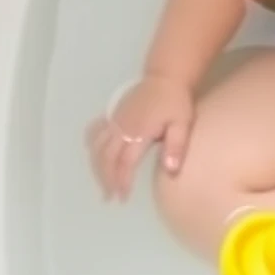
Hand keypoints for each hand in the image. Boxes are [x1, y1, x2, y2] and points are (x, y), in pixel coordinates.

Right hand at [85, 74, 194, 200]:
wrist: (166, 77)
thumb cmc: (176, 102)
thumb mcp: (182, 124)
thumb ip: (176, 147)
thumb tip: (170, 171)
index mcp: (138, 132)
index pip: (125, 162)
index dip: (122, 181)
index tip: (123, 197)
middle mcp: (121, 127)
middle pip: (106, 158)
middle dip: (106, 180)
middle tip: (110, 198)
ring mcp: (114, 120)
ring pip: (96, 148)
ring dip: (97, 169)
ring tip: (103, 185)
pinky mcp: (112, 115)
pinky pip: (95, 133)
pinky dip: (91, 147)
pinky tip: (94, 156)